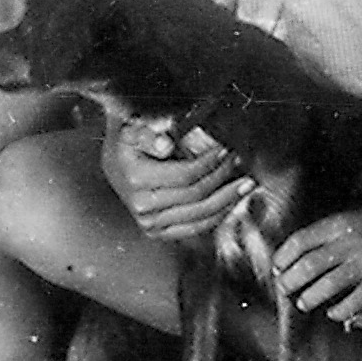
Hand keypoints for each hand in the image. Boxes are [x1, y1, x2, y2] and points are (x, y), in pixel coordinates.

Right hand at [101, 118, 250, 242]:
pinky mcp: (157, 232)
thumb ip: (149, 134)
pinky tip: (231, 203)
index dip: (210, 164)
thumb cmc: (128, 142)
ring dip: (227, 200)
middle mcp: (142, 206)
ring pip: (199, 216)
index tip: (225, 150)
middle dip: (223, 179)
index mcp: (136, 179)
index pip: (185, 176)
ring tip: (245, 186)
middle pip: (196, 197)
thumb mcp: (133, 128)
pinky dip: (217, 217)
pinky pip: (194, 228)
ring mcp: (149, 223)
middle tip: (239, 163)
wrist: (115, 160)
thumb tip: (166, 145)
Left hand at [272, 205, 361, 325]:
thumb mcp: (354, 218)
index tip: (277, 268)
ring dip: (309, 298)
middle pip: (308, 265)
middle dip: (290, 281)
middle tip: (284, 289)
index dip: (283, 257)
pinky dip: (338, 311)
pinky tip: (334, 313)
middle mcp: (350, 241)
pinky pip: (353, 302)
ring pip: (326, 286)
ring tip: (304, 303)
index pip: (300, 241)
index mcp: (340, 223)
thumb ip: (329, 234)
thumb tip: (300, 253)